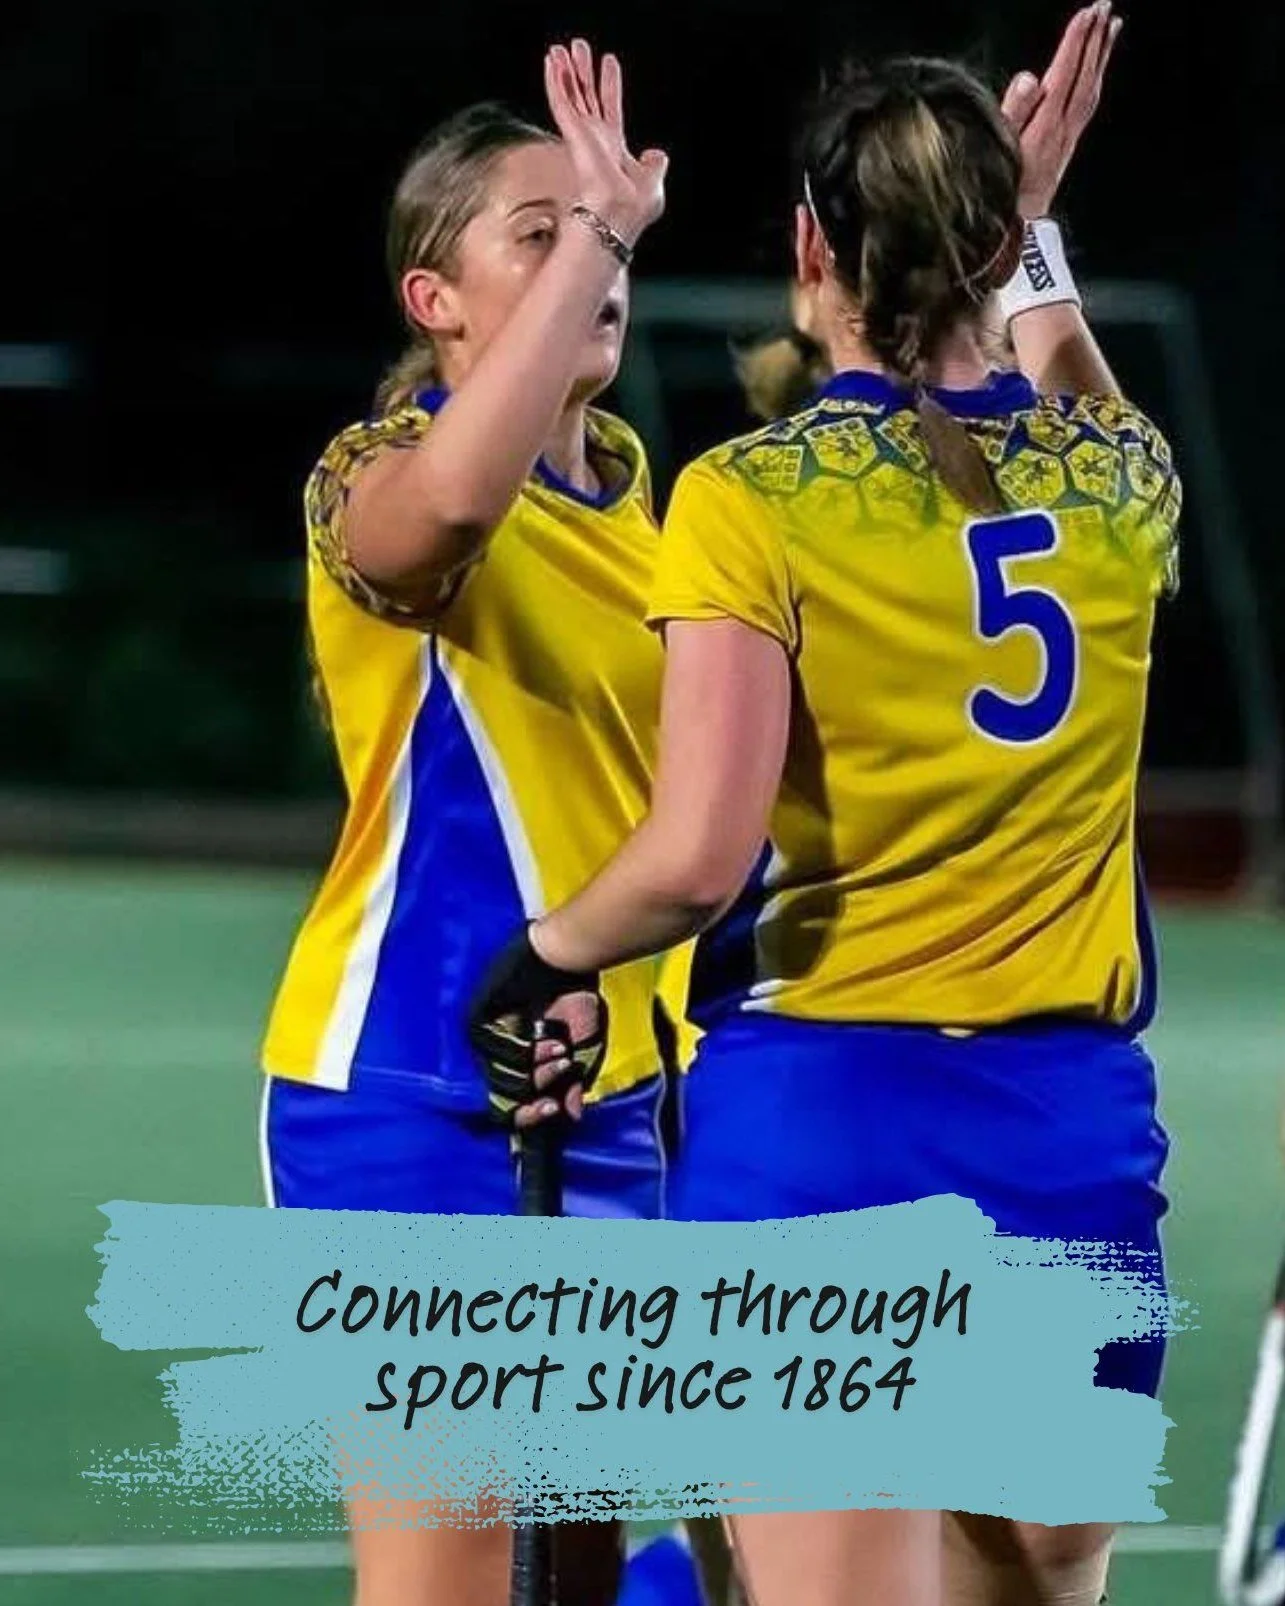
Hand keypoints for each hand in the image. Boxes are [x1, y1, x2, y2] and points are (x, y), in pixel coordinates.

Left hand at [467, 926, 607, 1128]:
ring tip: (562, 1056)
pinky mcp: (476, 1019)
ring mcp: (484, 1037)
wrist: (569, 959)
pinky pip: (496, 1051)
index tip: (555, 1112)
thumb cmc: (576, 997)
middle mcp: (497, 1054)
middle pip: (501, 1100)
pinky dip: (526, 1054)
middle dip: (531, 1106)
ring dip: (536, 1075)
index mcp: (518, 1062)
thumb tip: (571, 1116)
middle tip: (554, 1101)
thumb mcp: (583, 1046)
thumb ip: (575, 1081)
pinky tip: (552, 1044)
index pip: (512, 1105)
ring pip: (500, 1079)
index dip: (532, 1115)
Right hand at [544, 39, 667, 245]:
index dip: (609, 84)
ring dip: (565, 71)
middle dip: (582, 72)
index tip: (609, 62)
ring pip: (570, 95)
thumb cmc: (633, 207)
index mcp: (613, 148)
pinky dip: (555, 80)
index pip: (610, 108)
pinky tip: (552, 62)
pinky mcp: (573, 133)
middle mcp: (595, 140)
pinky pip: (561, 101)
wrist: (618, 212)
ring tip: (560, 48)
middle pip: (586, 97)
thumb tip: (657, 154)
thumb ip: (655, 164)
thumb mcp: (653, 180)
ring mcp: (581, 136)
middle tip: (578, 47)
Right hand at [1003, 1, 1122, 220]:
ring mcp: (1067, 141)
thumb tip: (1030, 76)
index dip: (1076, 42)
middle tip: (1106, 7)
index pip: (1064, 74)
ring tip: (1111, 29)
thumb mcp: (998, 153)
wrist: (1014, 239)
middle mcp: (1063, 132)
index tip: (1087, 12)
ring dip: (1101, 58)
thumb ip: (1014, 112)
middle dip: (1095, 41)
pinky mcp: (1065, 149)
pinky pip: (1087, 106)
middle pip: (1085, 78)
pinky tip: (1095, 73)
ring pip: (1092, 90)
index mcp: (1046, 127)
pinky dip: (1094, 81)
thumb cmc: (1000, 198)